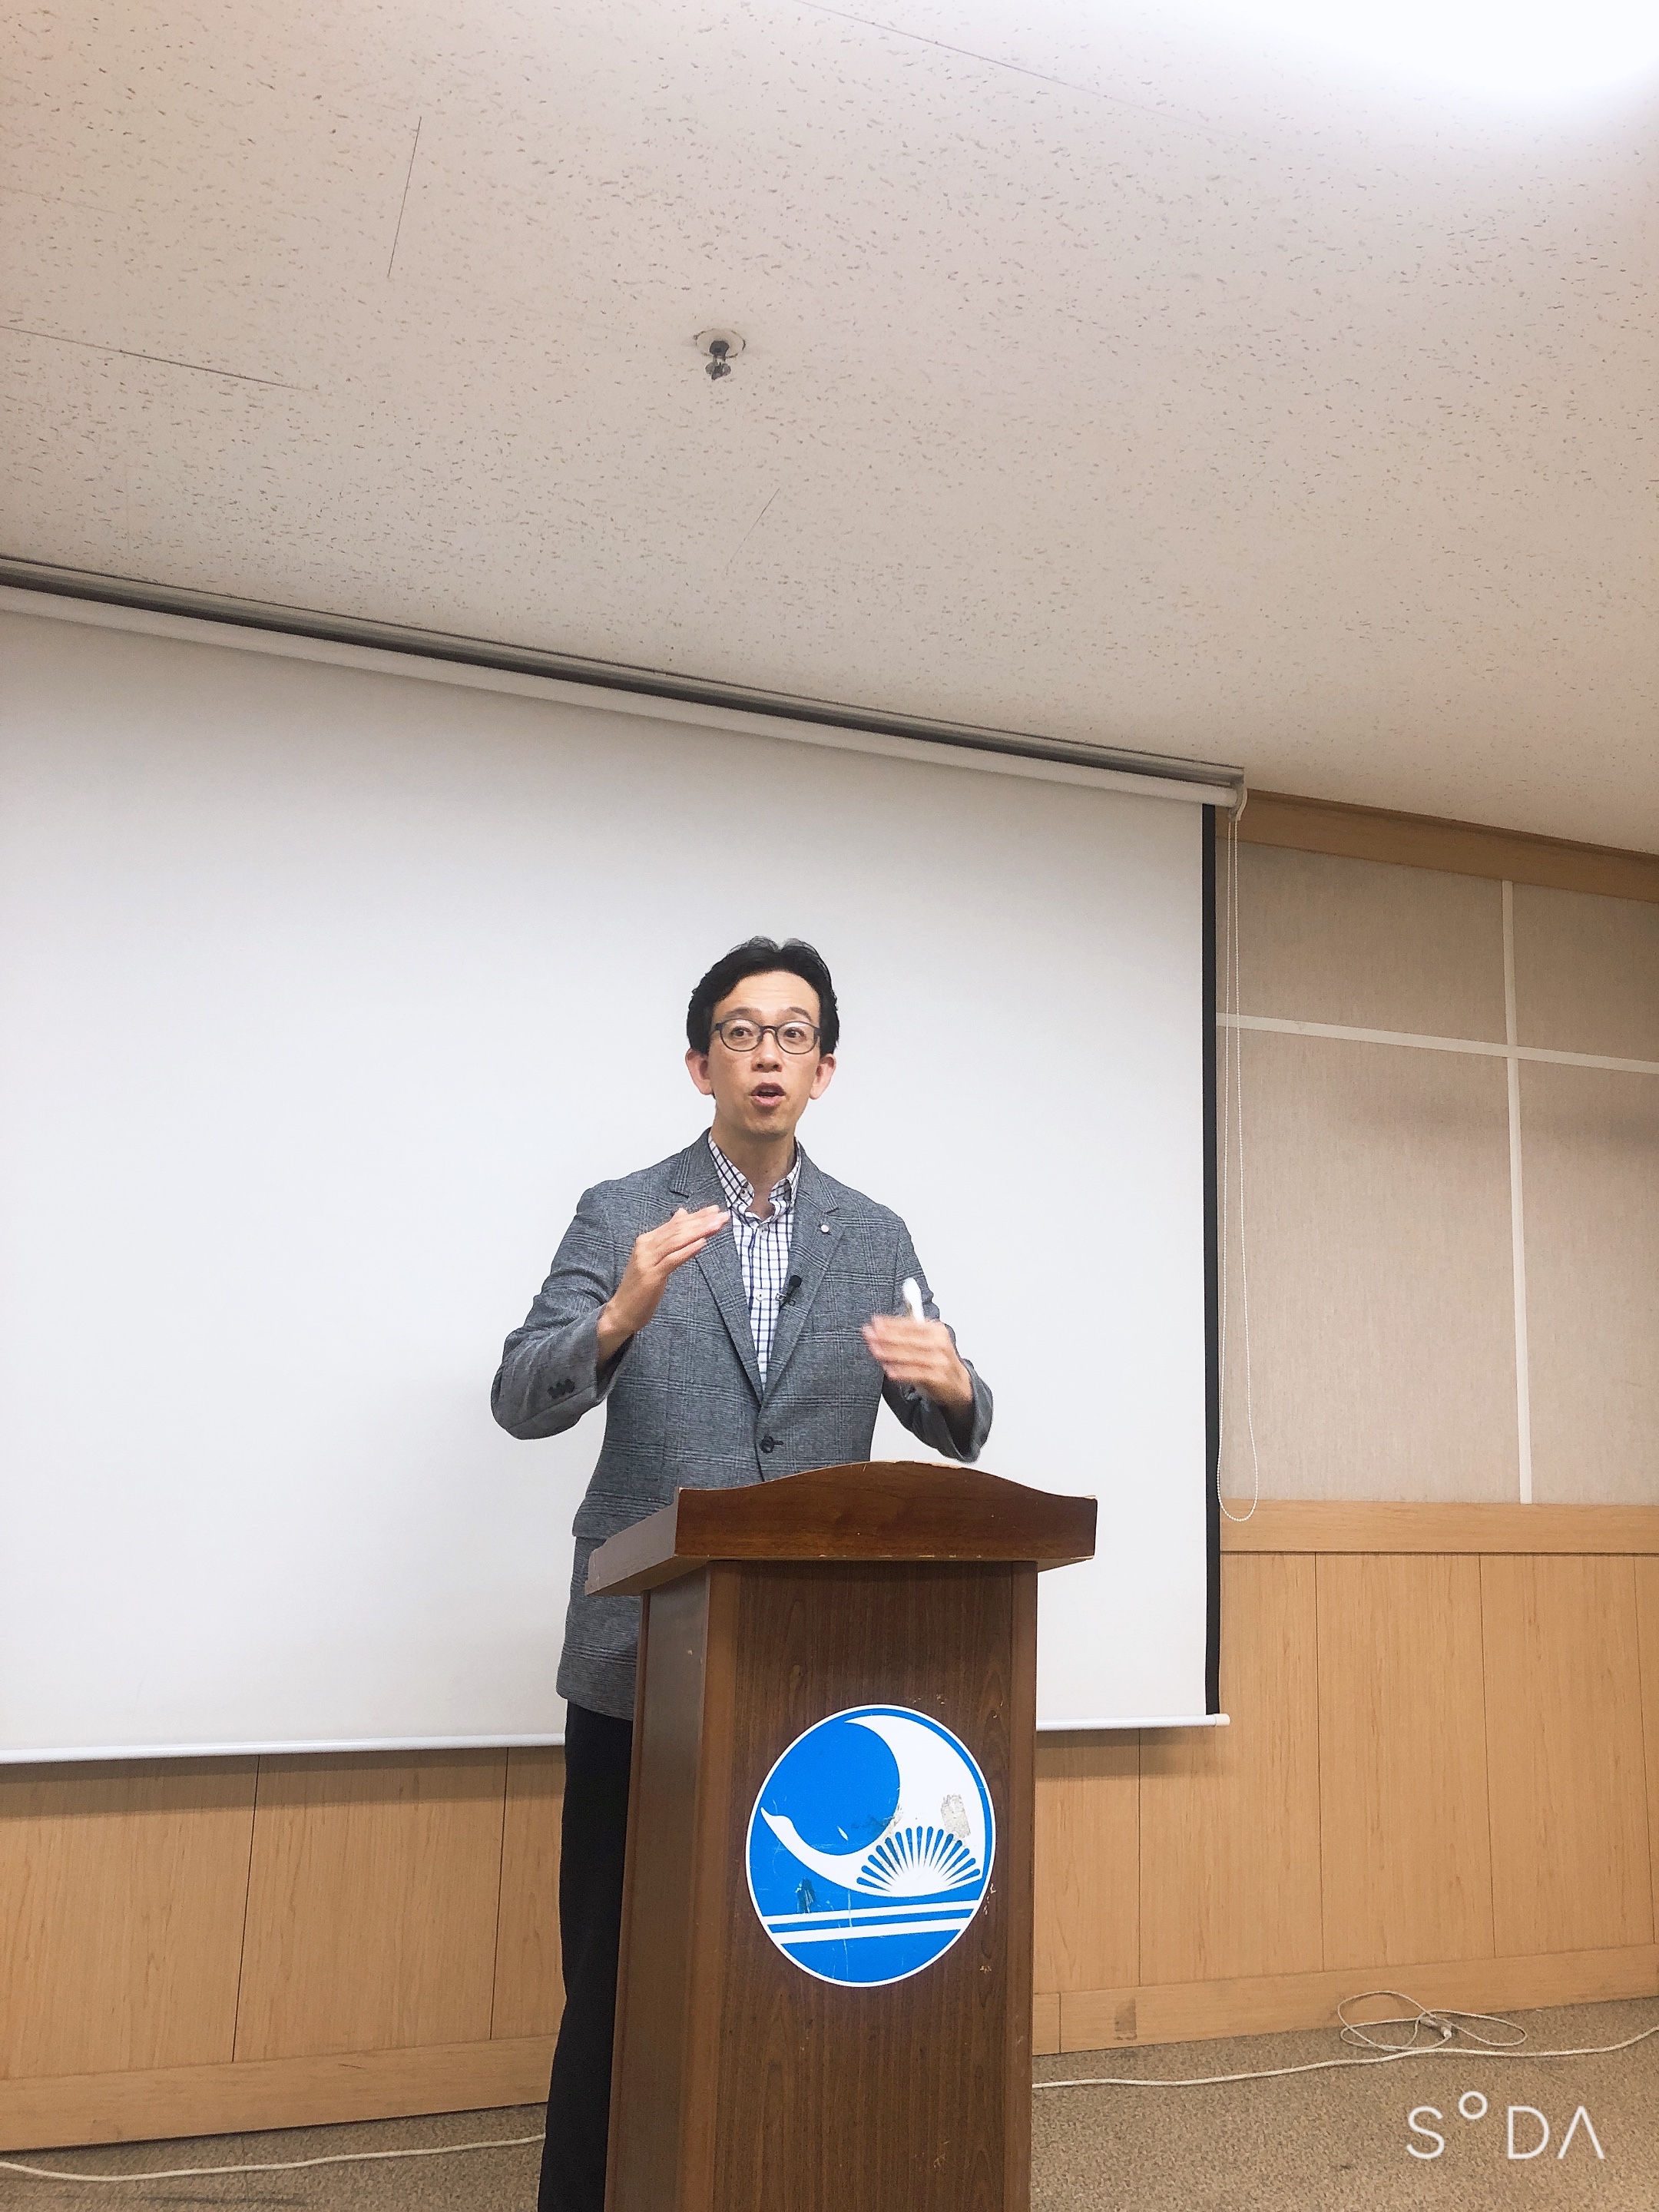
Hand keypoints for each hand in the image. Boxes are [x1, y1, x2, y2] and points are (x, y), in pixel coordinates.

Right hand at [597, 1206, 729, 1363]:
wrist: (622, 1311)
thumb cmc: (641, 1285)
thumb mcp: (655, 1258)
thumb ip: (668, 1237)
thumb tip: (682, 1213)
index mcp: (647, 1240)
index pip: (675, 1224)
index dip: (697, 1216)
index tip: (716, 1210)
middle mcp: (646, 1246)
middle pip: (677, 1229)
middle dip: (701, 1221)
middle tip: (722, 1215)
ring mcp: (647, 1261)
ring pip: (676, 1241)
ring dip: (698, 1232)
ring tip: (716, 1225)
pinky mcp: (651, 1276)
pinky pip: (672, 1260)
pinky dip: (687, 1250)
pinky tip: (702, 1243)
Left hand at [861, 1314, 974, 1412]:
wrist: (958, 1384)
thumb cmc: (938, 1361)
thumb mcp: (928, 1342)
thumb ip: (909, 1331)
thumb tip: (883, 1324)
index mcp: (937, 1330)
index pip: (911, 1324)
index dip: (891, 1323)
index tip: (875, 1322)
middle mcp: (940, 1343)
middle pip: (909, 1338)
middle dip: (886, 1336)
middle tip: (870, 1334)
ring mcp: (940, 1361)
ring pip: (911, 1355)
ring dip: (891, 1353)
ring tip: (875, 1350)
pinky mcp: (938, 1377)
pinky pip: (916, 1374)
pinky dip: (902, 1372)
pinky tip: (889, 1370)